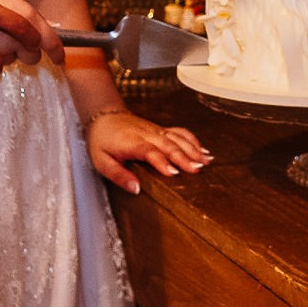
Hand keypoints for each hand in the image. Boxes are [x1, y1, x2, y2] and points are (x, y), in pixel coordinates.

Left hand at [86, 111, 211, 195]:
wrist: (103, 117)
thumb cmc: (101, 142)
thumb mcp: (102, 162)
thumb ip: (118, 176)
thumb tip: (136, 189)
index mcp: (131, 143)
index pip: (149, 151)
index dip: (162, 161)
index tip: (173, 173)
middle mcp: (147, 135)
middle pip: (168, 144)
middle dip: (184, 157)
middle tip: (197, 169)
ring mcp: (156, 130)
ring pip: (177, 138)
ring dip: (193, 149)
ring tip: (206, 161)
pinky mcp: (161, 129)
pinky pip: (179, 133)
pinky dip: (193, 140)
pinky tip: (203, 150)